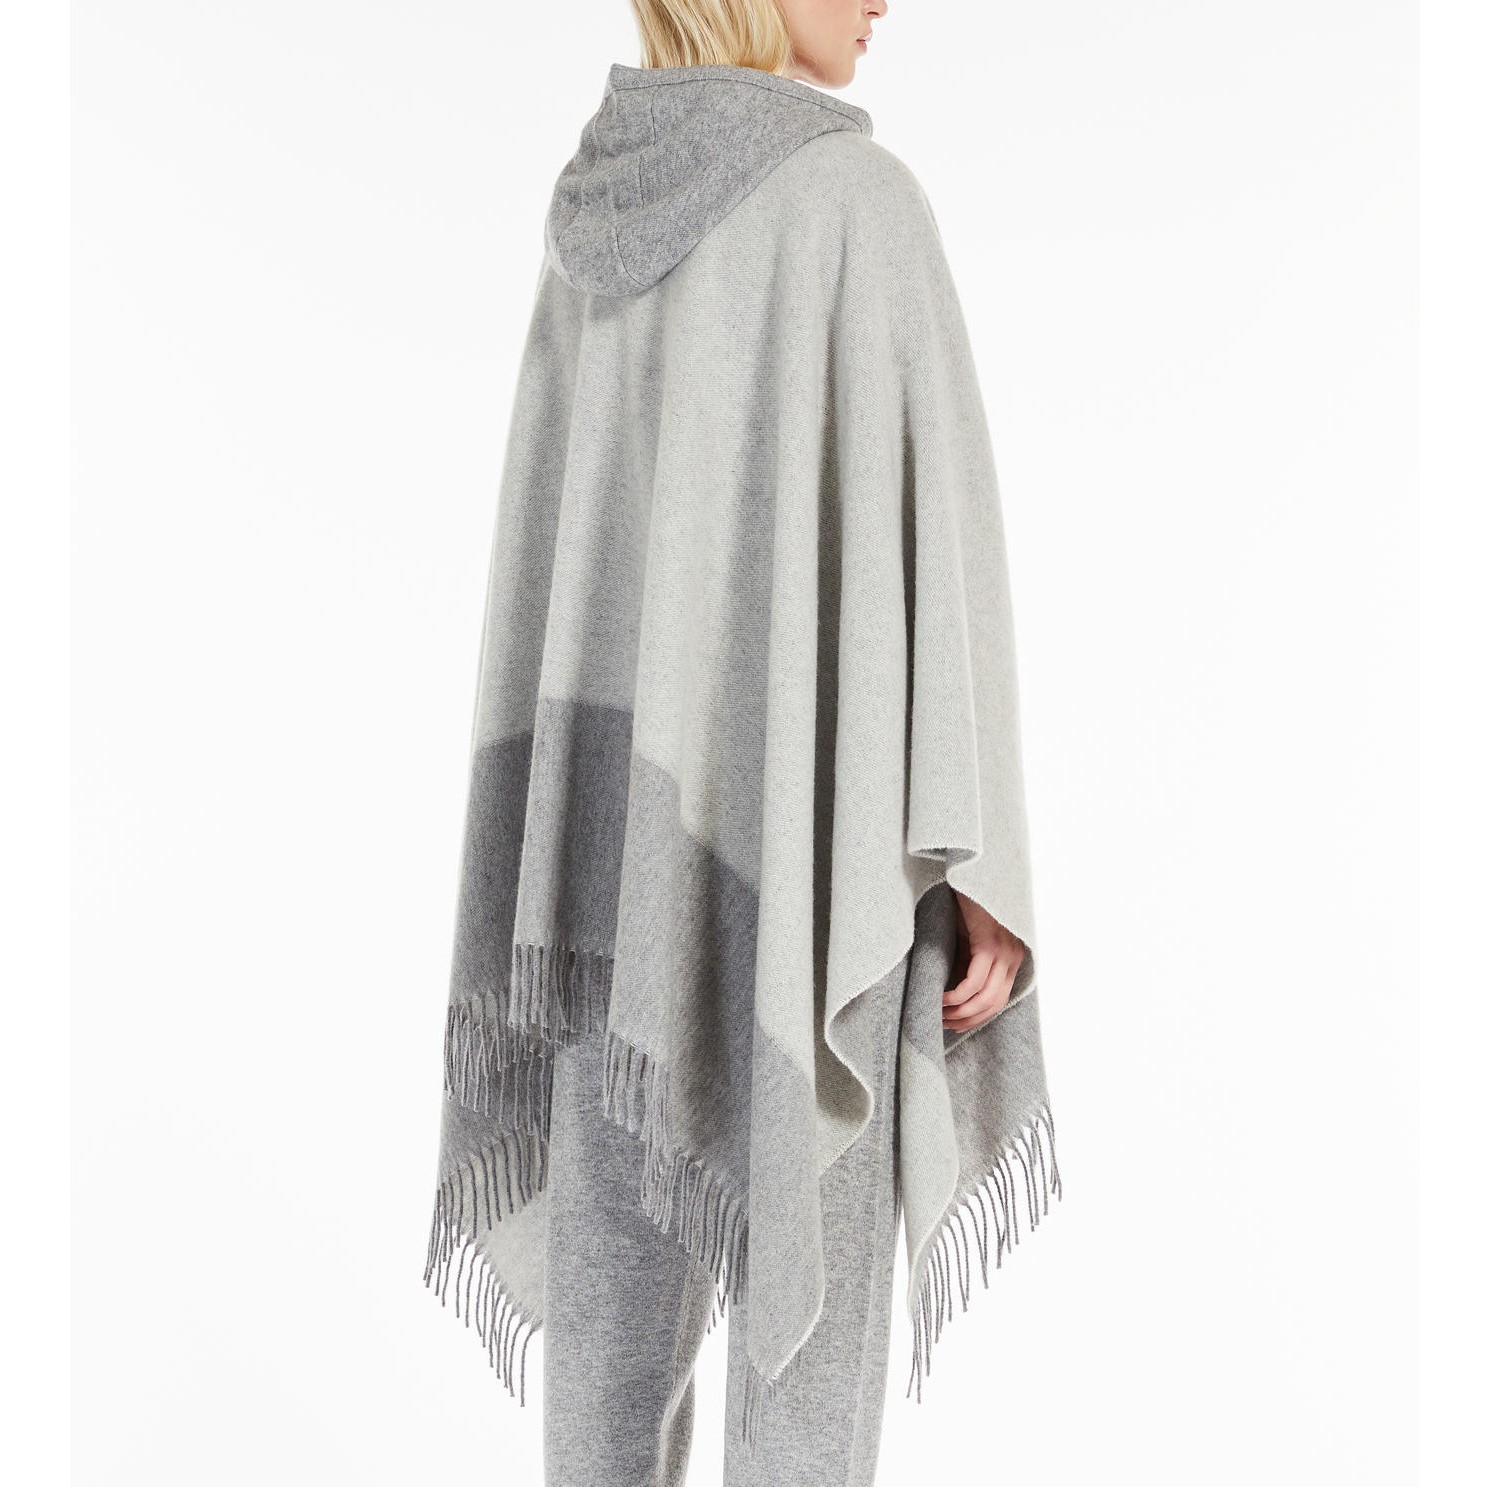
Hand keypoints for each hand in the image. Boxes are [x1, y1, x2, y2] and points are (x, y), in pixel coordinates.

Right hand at [943, 891, 1024, 1031]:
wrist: (969, 875)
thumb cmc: (965, 906)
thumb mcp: (968, 940)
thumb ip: (968, 964)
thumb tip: (955, 996)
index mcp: (1011, 958)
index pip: (999, 1001)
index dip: (977, 1018)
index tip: (956, 1026)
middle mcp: (1013, 957)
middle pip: (994, 1004)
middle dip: (967, 1020)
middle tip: (944, 1024)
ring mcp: (1004, 951)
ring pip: (985, 997)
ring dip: (960, 1012)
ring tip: (940, 1014)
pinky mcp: (989, 944)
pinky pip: (973, 982)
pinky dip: (956, 996)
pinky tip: (942, 999)